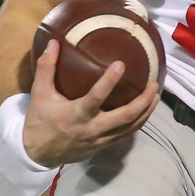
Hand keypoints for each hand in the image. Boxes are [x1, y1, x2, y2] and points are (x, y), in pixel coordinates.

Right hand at [22, 40, 158, 166]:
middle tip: (154, 84)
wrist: (38, 153)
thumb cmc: (40, 121)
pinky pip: (126, 134)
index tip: (121, 64)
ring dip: (146, 112)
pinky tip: (146, 111)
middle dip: (143, 101)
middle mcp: (91, 128)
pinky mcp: (104, 145)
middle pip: (125, 116)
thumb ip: (46, 68)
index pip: (96, 97)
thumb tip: (53, 42)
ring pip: (130, 127)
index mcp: (75, 114)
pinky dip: (138, 122)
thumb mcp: (39, 94)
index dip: (109, 81)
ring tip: (156, 95)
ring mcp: (100, 139)